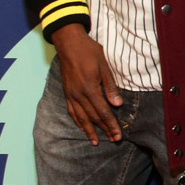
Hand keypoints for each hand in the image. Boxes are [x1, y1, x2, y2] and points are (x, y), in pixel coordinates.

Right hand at [54, 23, 122, 144]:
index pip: (103, 112)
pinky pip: (71, 111)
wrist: (69, 42)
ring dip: (89, 130)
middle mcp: (79, 95)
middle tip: (113, 140)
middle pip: (93, 117)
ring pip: (81, 117)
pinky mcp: (66, 92)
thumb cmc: (89, 52)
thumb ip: (110, 86)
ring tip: (96, 142)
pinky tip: (82, 127)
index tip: (118, 135)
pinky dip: (77, 121)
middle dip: (104, 130)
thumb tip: (117, 104)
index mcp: (90, 89)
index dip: (111, 125)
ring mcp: (71, 94)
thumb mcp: (104, 66)